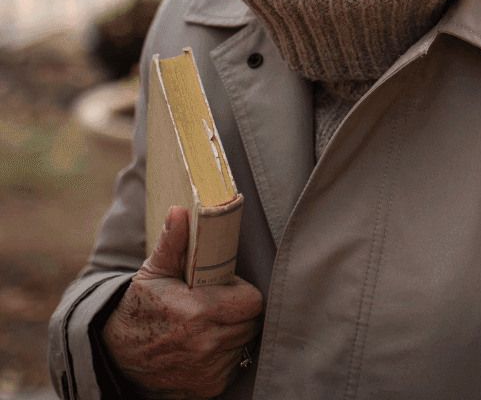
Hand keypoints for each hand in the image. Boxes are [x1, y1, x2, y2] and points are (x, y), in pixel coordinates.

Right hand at [102, 206, 263, 399]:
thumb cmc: (140, 306)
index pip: (252, 302)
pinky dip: (225, 355)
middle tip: (218, 303)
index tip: (226, 288)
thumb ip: (173, 241)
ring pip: (243, 344)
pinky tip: (204, 344)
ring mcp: (207, 372)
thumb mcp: (154, 271)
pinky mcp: (207, 389)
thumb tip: (180, 211)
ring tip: (209, 323)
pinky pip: (233, 366)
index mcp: (197, 313)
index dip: (243, 292)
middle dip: (240, 311)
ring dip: (233, 333)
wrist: (115, 355)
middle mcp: (205, 346)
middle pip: (251, 322)